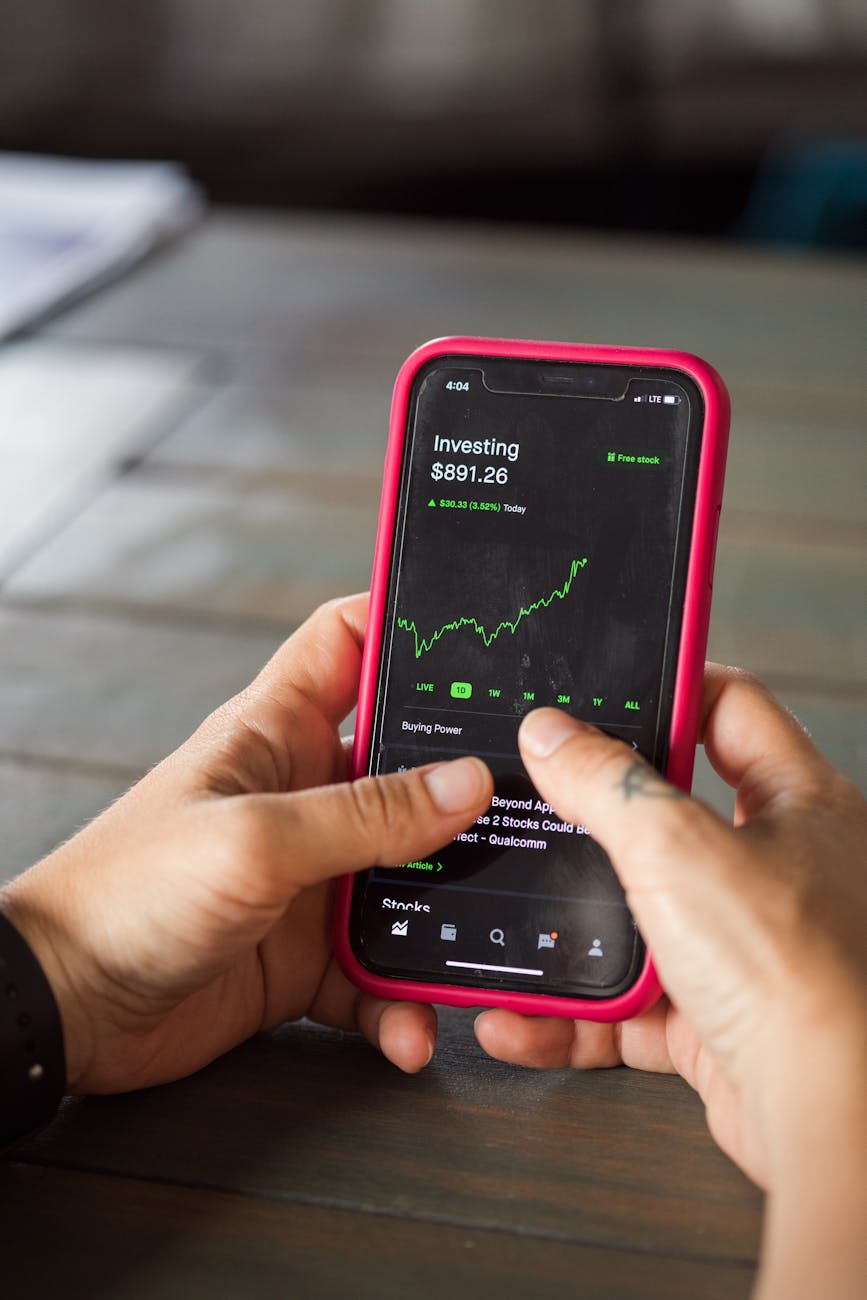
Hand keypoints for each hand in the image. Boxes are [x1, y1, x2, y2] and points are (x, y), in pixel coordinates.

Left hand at [0, 594, 491, 1093]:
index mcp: (276, 732)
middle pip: (407, 765)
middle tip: (528, 799)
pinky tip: (411, 1027)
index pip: (349, 643)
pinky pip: (379, 970)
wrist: (66, 1007)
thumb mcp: (255, 838)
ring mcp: (310, 875)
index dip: (404, 623)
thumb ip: (365, 814)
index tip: (479, 632)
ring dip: (447, 910)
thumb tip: (465, 784)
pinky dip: (401, 1002)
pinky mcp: (309, 952)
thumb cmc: (126, 893)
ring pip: (409, 876)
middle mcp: (303, 796)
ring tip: (487, 934)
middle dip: (464, 782)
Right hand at [474, 668, 866, 1297]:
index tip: (602, 688)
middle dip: (598, 819)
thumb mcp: (677, 847)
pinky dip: (572, 1013)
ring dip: (569, 925)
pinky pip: (625, 1003)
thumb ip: (608, 782)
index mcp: (798, 802)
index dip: (668, 690)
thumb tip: (554, 734)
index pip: (730, 710)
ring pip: (639, 915)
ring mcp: (743, 944)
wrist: (826, 1116)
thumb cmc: (796, 973)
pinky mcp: (713, 1015)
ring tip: (512, 912)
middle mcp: (778, 868)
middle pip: (669, 814)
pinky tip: (523, 1012)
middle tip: (540, 798)